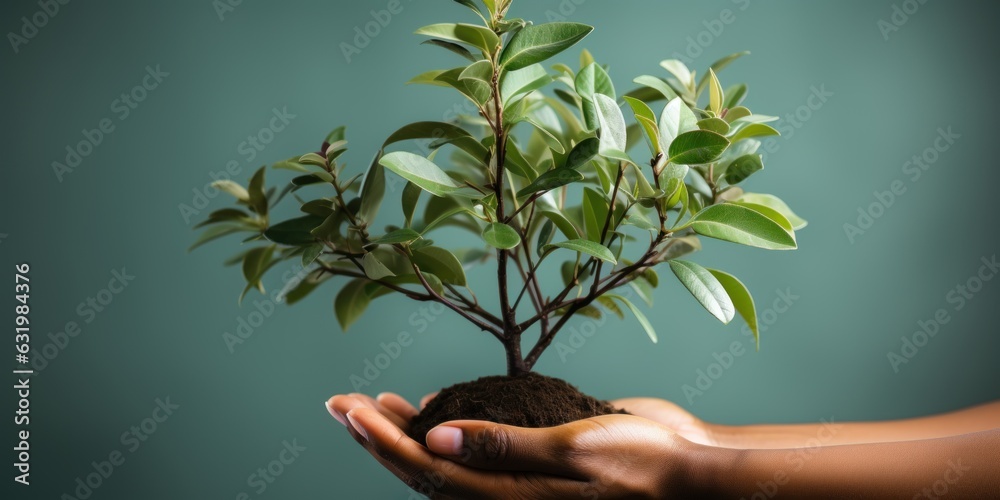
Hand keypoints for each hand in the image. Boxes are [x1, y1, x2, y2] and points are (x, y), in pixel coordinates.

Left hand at [326, 392, 707, 498]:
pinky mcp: (531, 458)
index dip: (383, 442)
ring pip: (444, 459)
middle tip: (339, 402)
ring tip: (371, 403)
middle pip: (423, 468)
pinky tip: (433, 408)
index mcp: (508, 498)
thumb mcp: (574, 450)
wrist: (686, 472)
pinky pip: (475, 449)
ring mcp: (516, 478)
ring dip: (404, 432)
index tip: (349, 410)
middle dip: (378, 435)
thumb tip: (435, 440)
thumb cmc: (642, 464)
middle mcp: (504, 493)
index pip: (427, 470)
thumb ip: (504, 448)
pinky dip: (446, 428)